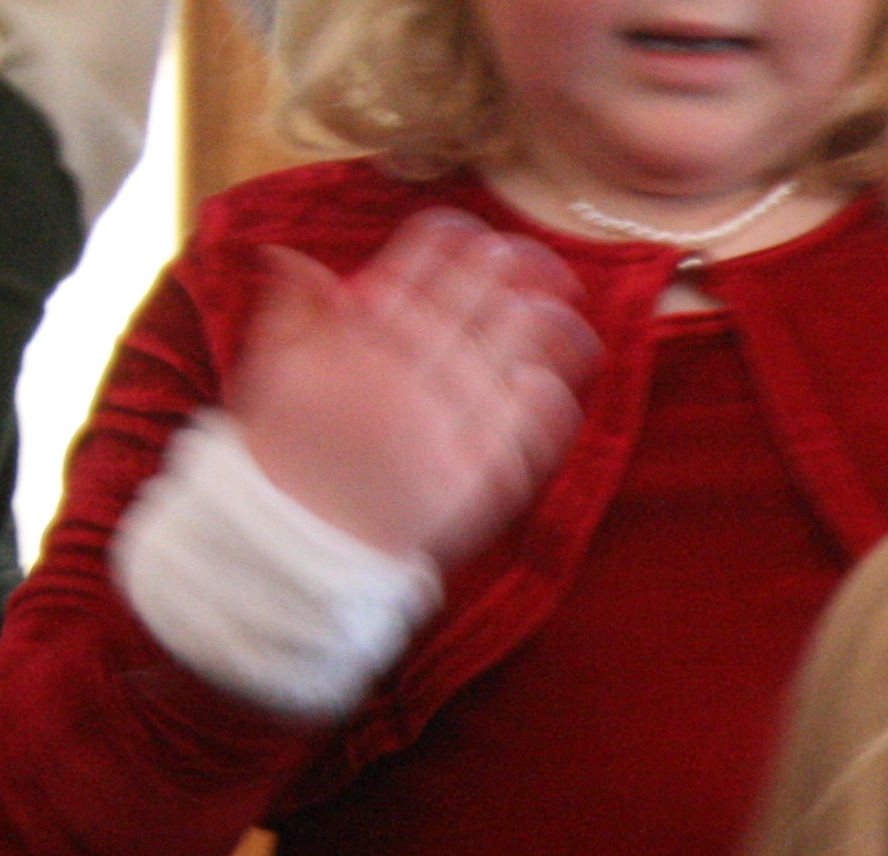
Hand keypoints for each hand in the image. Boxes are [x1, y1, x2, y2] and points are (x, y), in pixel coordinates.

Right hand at [228, 209, 593, 562]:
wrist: (298, 541)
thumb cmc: (285, 454)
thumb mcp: (272, 373)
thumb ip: (293, 312)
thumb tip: (293, 255)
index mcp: (353, 347)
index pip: (407, 275)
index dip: (444, 245)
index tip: (470, 230)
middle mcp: (402, 379)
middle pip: (465, 307)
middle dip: (501, 273)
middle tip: (530, 256)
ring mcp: (441, 427)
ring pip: (502, 359)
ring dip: (537, 325)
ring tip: (562, 304)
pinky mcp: (471, 476)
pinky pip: (520, 429)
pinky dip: (540, 399)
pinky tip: (553, 379)